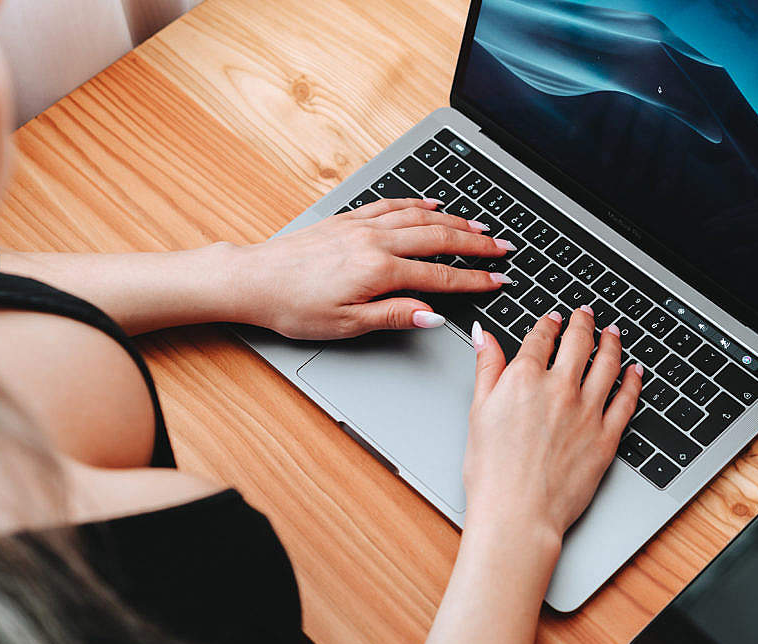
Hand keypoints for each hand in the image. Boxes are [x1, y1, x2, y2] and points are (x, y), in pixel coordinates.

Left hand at [231, 198, 515, 339]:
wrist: (254, 279)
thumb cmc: (294, 306)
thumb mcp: (347, 325)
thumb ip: (394, 316)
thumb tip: (432, 315)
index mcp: (379, 271)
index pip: (440, 276)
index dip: (474, 280)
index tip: (498, 280)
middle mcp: (375, 241)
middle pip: (438, 239)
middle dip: (476, 244)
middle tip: (503, 247)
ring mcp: (362, 225)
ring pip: (419, 217)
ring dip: (454, 221)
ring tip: (480, 227)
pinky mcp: (348, 219)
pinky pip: (392, 205)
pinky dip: (417, 203)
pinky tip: (433, 204)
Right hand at [462, 307, 643, 539]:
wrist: (518, 513)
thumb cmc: (492, 472)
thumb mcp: (477, 412)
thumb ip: (486, 369)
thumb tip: (483, 337)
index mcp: (525, 378)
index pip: (541, 338)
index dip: (548, 324)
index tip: (553, 319)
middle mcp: (560, 388)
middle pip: (578, 343)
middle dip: (583, 323)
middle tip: (585, 314)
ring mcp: (588, 411)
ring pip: (607, 364)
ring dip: (611, 343)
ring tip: (613, 333)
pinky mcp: (607, 437)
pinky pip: (627, 400)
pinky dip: (633, 381)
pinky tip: (634, 372)